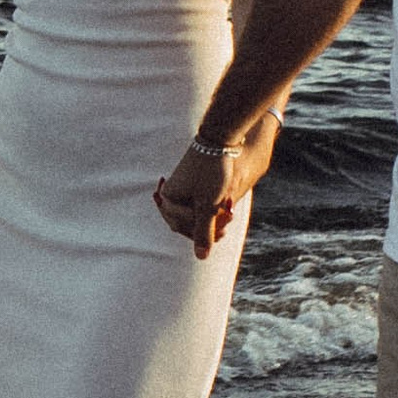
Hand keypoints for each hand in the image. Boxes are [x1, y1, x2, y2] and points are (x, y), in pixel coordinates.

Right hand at [153, 137, 248, 260]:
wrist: (219, 139)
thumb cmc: (212, 172)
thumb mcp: (209, 205)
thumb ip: (204, 232)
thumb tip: (201, 258)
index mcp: (168, 200)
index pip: (185, 228)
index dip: (205, 231)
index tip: (223, 224)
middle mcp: (170, 195)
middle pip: (190, 222)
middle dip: (211, 222)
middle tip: (229, 214)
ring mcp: (180, 189)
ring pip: (197, 212)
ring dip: (214, 214)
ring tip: (229, 205)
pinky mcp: (190, 183)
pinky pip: (200, 202)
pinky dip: (213, 204)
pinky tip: (225, 201)